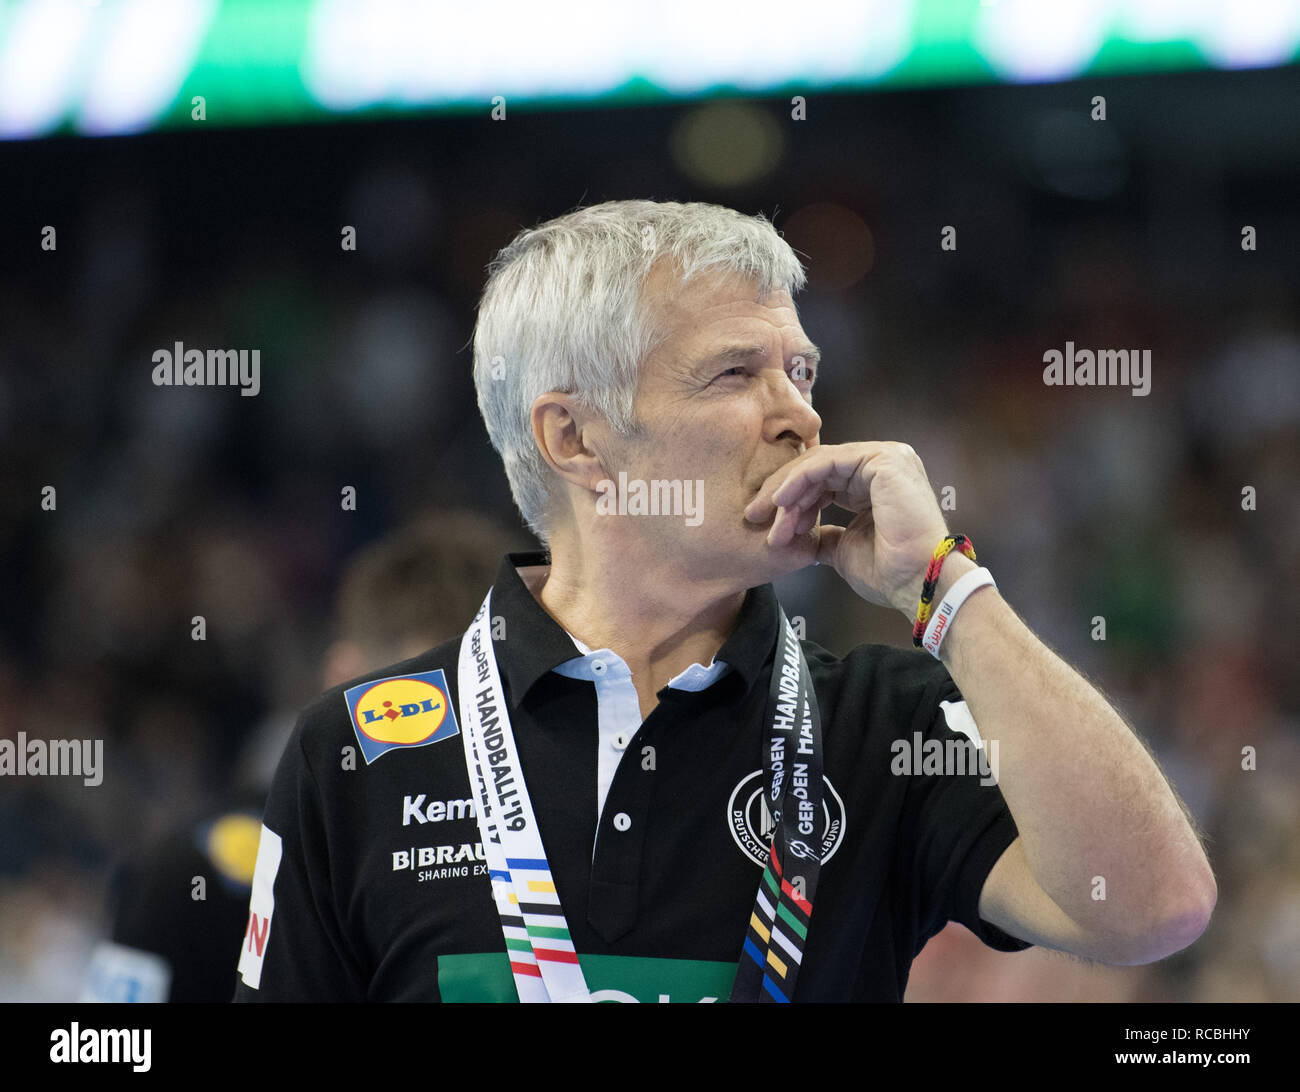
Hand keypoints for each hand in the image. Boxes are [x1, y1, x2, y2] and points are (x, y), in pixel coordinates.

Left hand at [744, 441, 950, 616]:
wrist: (917, 582)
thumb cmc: (889, 572)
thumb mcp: (843, 549)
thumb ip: (824, 534)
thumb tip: (804, 536)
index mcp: (875, 483)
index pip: (823, 480)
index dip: (792, 501)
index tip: (767, 527)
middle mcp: (882, 464)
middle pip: (817, 469)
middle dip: (781, 494)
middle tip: (753, 515)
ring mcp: (885, 458)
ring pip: (818, 464)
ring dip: (787, 490)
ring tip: (766, 516)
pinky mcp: (883, 459)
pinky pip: (827, 462)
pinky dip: (799, 480)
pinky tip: (780, 501)